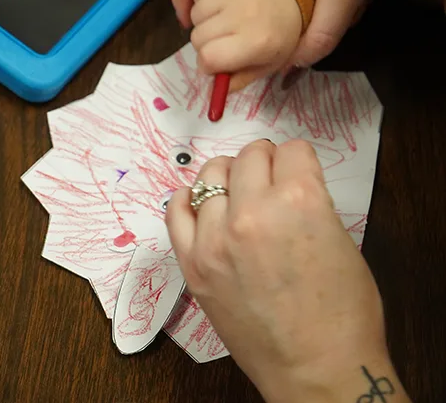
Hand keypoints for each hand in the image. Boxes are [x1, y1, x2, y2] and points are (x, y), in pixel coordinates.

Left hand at [165, 139, 408, 402]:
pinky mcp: (193, 264)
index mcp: (300, 201)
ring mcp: (216, 239)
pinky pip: (176, 211)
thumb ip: (310, 202)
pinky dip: (188, 200)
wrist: (316, 369)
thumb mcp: (341, 241)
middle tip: (268, 176)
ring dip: (227, 177)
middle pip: (249, 156)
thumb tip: (285, 183)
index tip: (294, 166)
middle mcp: (253, 212)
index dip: (296, 158)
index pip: (291, 150)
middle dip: (263, 161)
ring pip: (210, 176)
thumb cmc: (342, 316)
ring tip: (237, 191)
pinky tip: (201, 204)